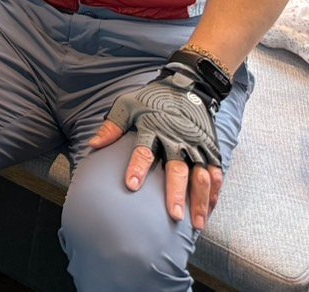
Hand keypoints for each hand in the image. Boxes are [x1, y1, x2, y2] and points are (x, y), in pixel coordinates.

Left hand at [87, 60, 224, 226]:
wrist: (187, 85)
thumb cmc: (151, 98)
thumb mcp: (127, 105)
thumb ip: (111, 127)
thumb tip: (93, 146)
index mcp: (153, 127)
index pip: (144, 150)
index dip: (137, 168)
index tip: (131, 186)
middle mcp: (177, 138)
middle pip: (177, 169)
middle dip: (175, 193)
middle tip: (172, 215)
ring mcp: (197, 145)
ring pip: (200, 176)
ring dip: (199, 200)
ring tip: (196, 223)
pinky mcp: (211, 148)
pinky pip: (216, 173)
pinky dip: (215, 192)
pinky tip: (209, 210)